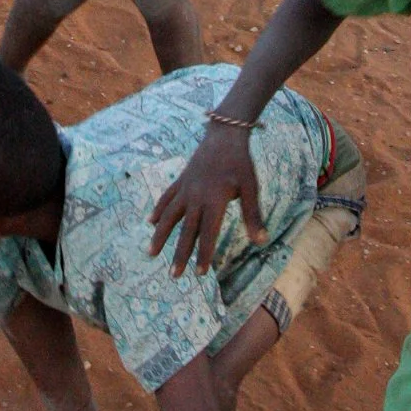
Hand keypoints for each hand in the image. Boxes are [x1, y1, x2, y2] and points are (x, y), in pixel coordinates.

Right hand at [149, 121, 262, 273]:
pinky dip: (158, 210)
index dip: (204, 254)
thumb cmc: (240, 163)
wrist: (224, 135)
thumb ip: (253, 215)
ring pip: (170, 216)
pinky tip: (150, 222)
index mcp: (215, 201)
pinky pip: (167, 198)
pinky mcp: (181, 180)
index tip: (199, 273)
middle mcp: (196, 197)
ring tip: (151, 253)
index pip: (208, 233)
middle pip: (186, 231)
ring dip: (160, 236)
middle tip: (174, 276)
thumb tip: (261, 241)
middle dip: (180, 254)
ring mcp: (186, 189)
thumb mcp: (251, 187)